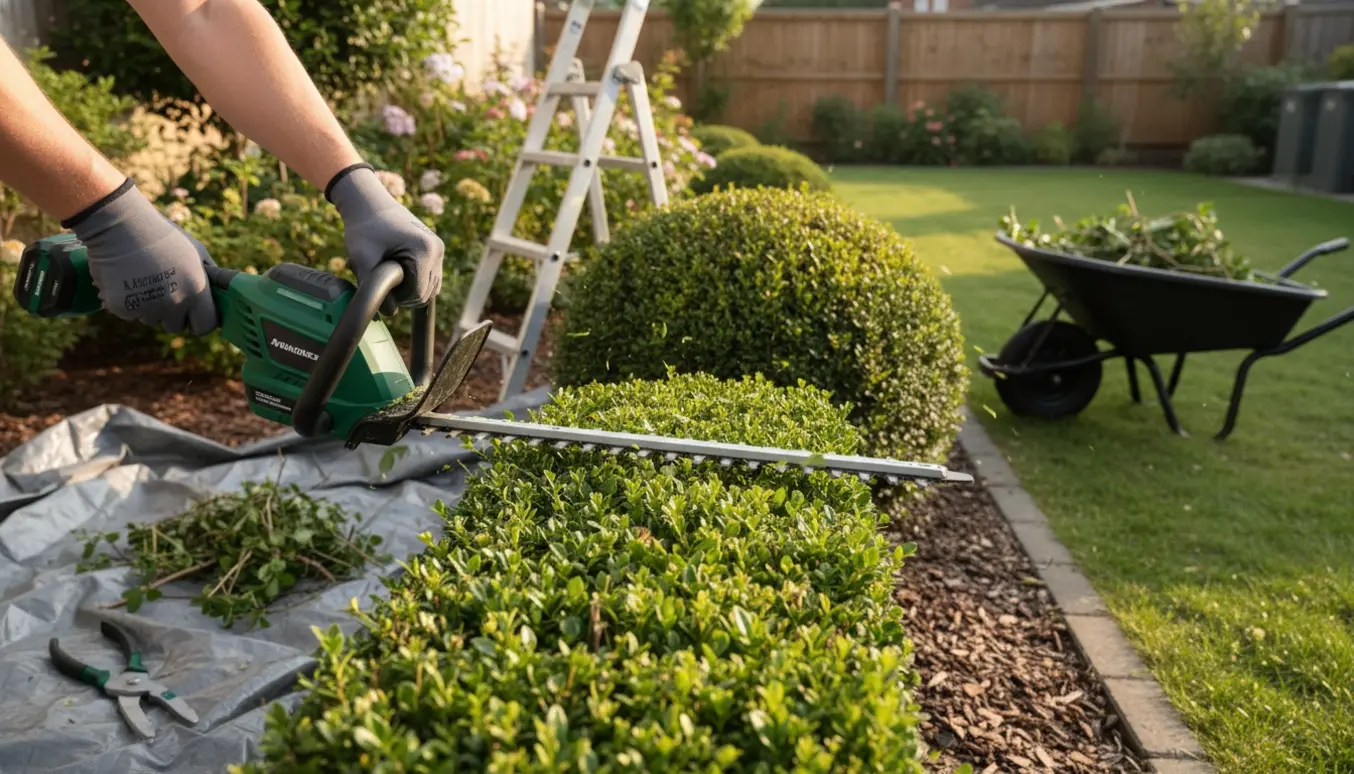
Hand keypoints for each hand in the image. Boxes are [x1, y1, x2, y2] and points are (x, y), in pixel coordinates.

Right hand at [64, 178, 217, 335]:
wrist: (122, 225)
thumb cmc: (163, 236)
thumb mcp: (197, 252)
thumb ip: (211, 276)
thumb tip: (223, 293)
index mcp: (196, 291)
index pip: (205, 326)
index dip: (200, 321)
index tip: (193, 314)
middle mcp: (174, 303)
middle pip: (176, 326)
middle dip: (171, 314)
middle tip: (163, 289)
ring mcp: (147, 307)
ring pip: (151, 320)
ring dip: (149, 307)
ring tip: (144, 278)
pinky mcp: (122, 308)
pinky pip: (130, 315)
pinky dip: (128, 302)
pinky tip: (127, 279)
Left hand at [327, 165, 443, 309]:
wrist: (368, 203)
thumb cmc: (363, 229)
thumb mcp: (362, 259)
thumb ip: (373, 288)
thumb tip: (390, 314)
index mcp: (425, 251)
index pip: (418, 294)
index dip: (397, 299)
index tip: (380, 286)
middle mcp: (437, 250)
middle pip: (427, 293)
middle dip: (404, 294)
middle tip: (382, 280)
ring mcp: (438, 249)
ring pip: (430, 288)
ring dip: (410, 288)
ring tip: (389, 274)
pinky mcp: (435, 248)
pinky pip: (430, 277)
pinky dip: (415, 280)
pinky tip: (397, 271)